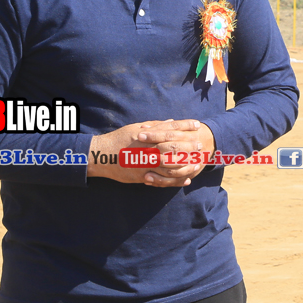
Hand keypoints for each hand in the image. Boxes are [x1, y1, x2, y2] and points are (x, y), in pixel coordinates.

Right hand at [88, 119, 212, 186]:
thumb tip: (171, 121)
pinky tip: (186, 179)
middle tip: (201, 145)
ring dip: (187, 165)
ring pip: (171, 166)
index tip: (197, 125)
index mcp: (147, 136)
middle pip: (174, 147)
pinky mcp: (143, 176)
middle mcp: (148, 150)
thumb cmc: (119, 139)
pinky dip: (176, 181)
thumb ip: (155, 126)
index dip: (185, 126)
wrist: (101, 156)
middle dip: (189, 146)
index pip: (170, 129)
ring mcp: (146, 164)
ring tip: (198, 163)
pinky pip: (163, 180)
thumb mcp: (136, 128)